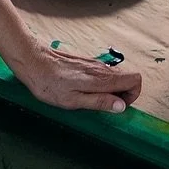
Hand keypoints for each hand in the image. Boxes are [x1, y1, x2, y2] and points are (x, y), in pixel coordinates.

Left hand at [9, 44, 142, 112]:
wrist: (33, 62)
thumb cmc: (48, 83)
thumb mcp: (73, 100)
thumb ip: (99, 102)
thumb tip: (121, 106)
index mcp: (101, 78)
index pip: (135, 79)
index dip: (133, 94)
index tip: (120, 105)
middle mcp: (101, 68)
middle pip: (127, 78)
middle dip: (123, 93)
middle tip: (104, 104)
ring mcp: (94, 64)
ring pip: (115, 76)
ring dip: (111, 89)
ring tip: (90, 98)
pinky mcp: (86, 63)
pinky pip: (102, 74)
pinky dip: (100, 84)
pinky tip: (82, 90)